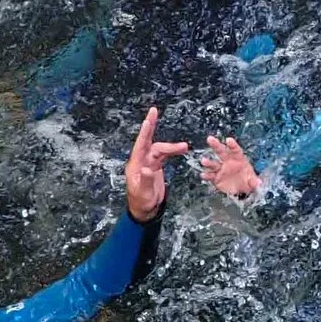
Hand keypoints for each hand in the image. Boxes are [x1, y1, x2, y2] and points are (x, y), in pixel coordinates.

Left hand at [124, 106, 188, 221]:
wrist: (145, 210)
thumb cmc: (141, 202)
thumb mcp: (143, 193)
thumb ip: (145, 181)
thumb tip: (147, 169)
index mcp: (135, 165)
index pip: (140, 145)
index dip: (144, 132)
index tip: (147, 119)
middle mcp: (141, 161)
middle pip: (149, 142)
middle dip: (153, 127)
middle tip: (155, 112)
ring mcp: (148, 163)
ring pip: (159, 149)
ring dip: (171, 146)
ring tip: (185, 147)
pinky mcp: (155, 166)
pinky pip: (163, 155)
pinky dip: (172, 151)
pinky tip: (181, 149)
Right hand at [198, 135, 260, 199]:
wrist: (241, 190)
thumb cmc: (248, 181)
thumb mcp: (253, 182)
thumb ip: (255, 182)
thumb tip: (259, 184)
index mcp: (238, 159)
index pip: (235, 150)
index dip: (232, 145)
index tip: (228, 140)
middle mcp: (228, 162)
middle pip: (221, 152)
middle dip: (216, 145)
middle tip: (210, 139)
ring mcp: (221, 170)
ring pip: (214, 164)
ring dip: (208, 162)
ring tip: (204, 161)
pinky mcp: (216, 178)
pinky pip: (210, 175)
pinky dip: (206, 175)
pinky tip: (203, 175)